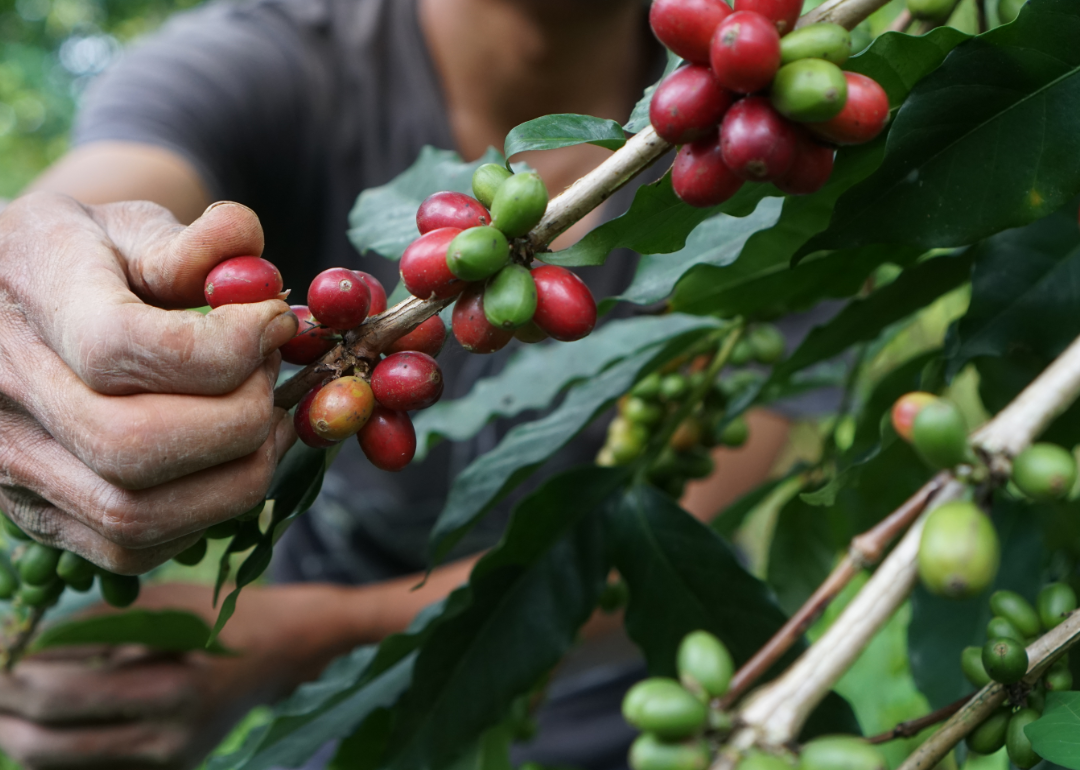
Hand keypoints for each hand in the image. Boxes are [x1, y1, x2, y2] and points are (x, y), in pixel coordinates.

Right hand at [0, 193, 297, 571]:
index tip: (274, 323)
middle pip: (133, 447)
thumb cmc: (79, 260)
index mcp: (31, 295)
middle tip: (271, 381)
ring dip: (234, 479)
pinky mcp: (36, 514)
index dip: (224, 346)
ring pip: (135, 516)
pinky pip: (129, 548)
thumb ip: (186, 242)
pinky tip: (226, 466)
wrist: (5, 306)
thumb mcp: (125, 226)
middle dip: (239, 420)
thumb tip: (246, 242)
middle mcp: (6, 391)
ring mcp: (12, 465)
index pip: (123, 346)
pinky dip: (200, 519)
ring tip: (267, 426)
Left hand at [0, 583, 354, 769]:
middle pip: (47, 742)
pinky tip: (40, 721)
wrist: (286, 652)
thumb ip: (94, 625)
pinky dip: (52, 750)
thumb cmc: (226, 615)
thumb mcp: (164, 605)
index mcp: (170, 691)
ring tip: (3, 702)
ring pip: (58, 766)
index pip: (58, 693)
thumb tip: (23, 640)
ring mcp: (166, 765)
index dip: (9, 672)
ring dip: (17, 736)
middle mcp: (167, 741)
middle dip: (1, 710)